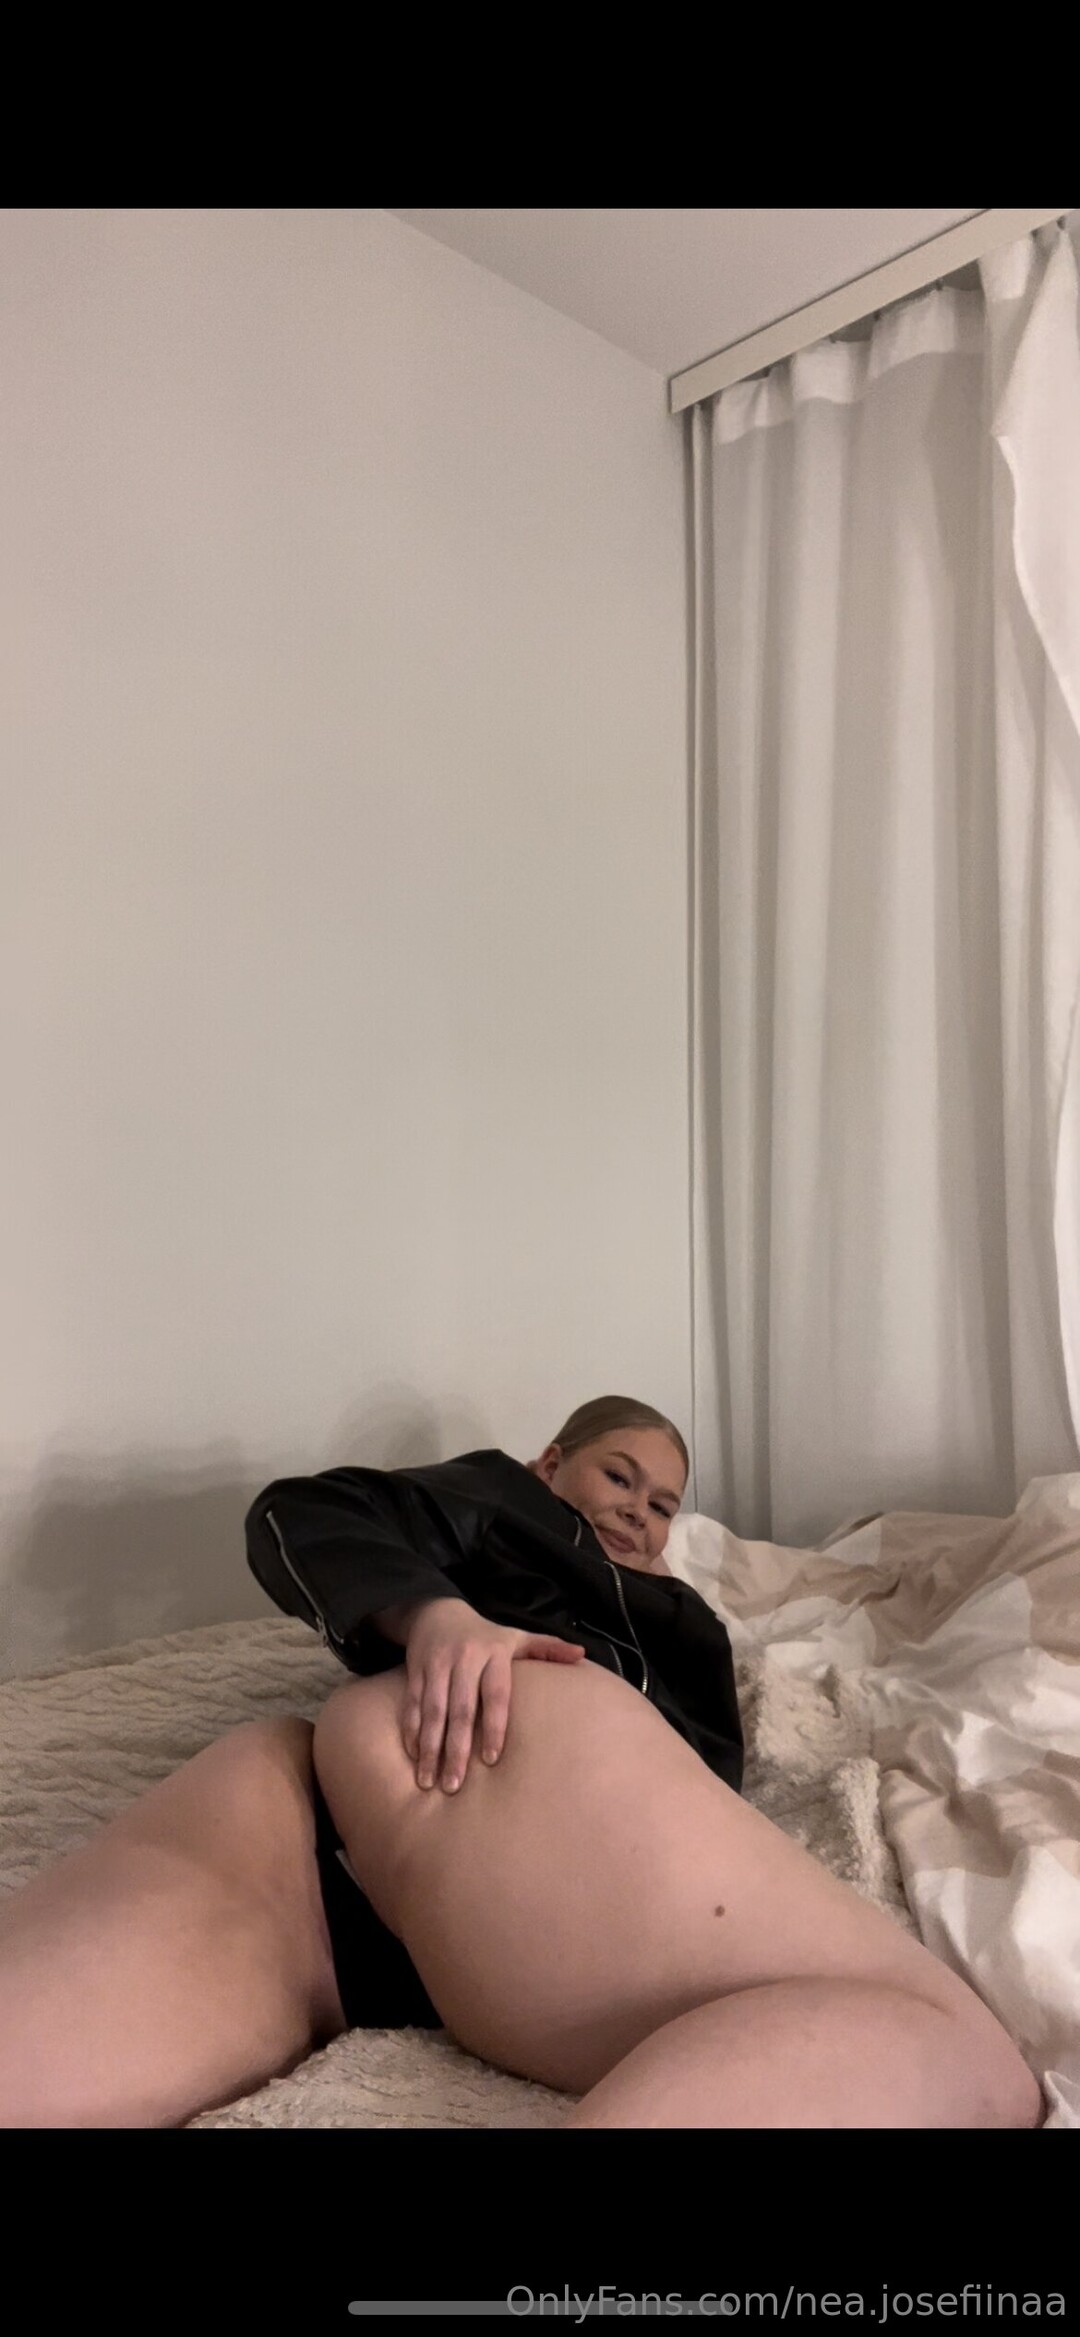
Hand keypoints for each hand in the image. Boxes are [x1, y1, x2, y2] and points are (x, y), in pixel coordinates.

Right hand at [395, 1596, 585, 1793]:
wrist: (437, 1611)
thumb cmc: (485, 1635)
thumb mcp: (516, 1637)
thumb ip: (547, 1649)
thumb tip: (582, 1654)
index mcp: (494, 1654)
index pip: (495, 1695)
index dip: (493, 1727)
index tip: (491, 1760)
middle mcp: (464, 1660)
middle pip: (460, 1710)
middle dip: (456, 1749)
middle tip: (455, 1786)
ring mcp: (437, 1666)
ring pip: (432, 1712)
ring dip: (430, 1748)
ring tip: (429, 1782)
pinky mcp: (415, 1671)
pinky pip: (411, 1705)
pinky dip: (411, 1732)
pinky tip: (413, 1758)